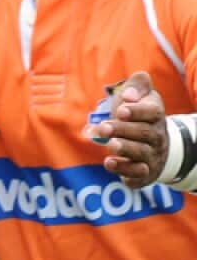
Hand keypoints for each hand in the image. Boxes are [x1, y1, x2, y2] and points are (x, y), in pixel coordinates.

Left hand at [91, 71, 167, 187]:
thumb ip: (137, 85)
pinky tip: (110, 163)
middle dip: (122, 130)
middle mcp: (157, 137)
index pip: (152, 112)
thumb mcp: (142, 95)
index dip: (137, 111)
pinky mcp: (144, 173)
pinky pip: (139, 175)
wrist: (156, 145)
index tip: (120, 111)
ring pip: (142, 154)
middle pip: (144, 133)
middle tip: (103, 128)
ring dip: (125, 149)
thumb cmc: (140, 116)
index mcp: (155, 116)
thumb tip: (128, 95)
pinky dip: (126, 170)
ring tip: (110, 145)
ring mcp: (152, 156)